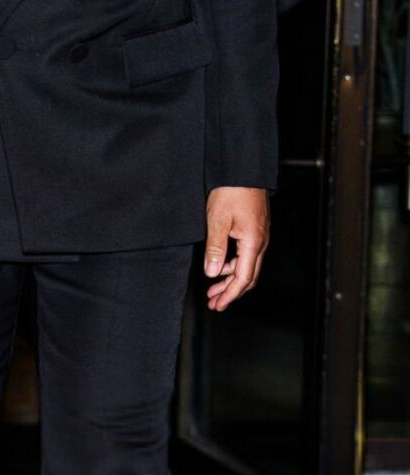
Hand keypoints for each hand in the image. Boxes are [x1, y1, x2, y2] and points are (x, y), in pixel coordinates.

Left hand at [203, 186, 268, 310]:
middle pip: (248, 276)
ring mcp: (260, 236)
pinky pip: (247, 255)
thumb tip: (213, 273)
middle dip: (231, 292)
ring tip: (213, 288)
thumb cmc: (232, 191)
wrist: (244, 170)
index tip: (218, 305)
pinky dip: (234, 265)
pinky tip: (221, 266)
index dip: (230, 295)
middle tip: (214, 303)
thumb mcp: (217, 220)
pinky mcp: (255, 229)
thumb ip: (215, 249)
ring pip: (247, 266)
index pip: (243, 278)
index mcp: (253, 243)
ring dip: (230, 279)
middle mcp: (261, 242)